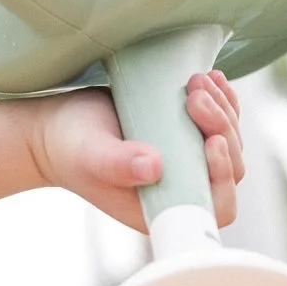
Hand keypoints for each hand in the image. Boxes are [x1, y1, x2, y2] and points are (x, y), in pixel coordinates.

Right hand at [24, 74, 244, 233]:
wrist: (57, 128)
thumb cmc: (69, 146)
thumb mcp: (89, 153)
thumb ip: (117, 163)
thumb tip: (155, 167)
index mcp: (163, 207)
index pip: (216, 206)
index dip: (224, 178)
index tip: (212, 141)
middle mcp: (181, 188)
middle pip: (229, 168)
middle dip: (221, 127)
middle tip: (194, 94)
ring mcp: (186, 162)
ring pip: (228, 142)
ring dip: (223, 109)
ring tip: (197, 80)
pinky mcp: (184, 137)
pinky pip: (218, 123)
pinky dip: (222, 100)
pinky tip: (213, 78)